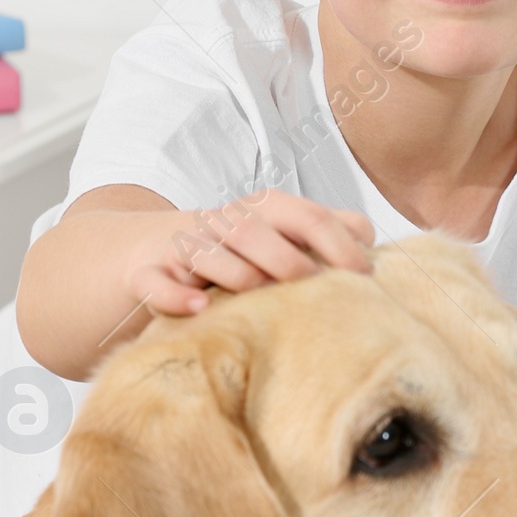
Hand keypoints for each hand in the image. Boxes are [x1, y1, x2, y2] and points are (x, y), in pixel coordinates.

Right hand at [129, 190, 374, 316]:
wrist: (157, 248)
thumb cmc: (239, 248)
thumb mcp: (281, 231)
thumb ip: (324, 228)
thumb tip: (368, 236)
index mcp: (263, 209)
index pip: (305, 216)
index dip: (337, 242)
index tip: (364, 275)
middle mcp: (222, 222)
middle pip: (252, 230)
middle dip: (286, 259)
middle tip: (315, 288)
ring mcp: (184, 248)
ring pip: (207, 254)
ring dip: (236, 275)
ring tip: (261, 294)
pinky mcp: (149, 274)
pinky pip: (155, 282)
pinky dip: (175, 294)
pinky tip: (198, 306)